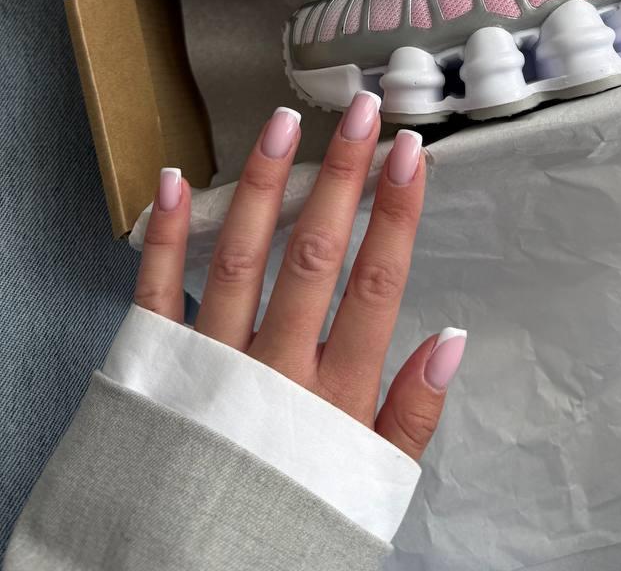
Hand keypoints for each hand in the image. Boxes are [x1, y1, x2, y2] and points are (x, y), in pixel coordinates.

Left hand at [133, 92, 464, 459]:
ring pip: (240, 260)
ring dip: (263, 185)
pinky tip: (172, 179)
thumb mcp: (369, 487)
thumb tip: (452, 339)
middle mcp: (271, 374)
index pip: (375, 286)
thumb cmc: (291, 523)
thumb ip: (413, 416)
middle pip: (314, 257)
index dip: (396, 214)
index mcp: (333, 400)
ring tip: (285, 122)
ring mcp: (209, 367)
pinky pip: (155, 295)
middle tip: (363, 110)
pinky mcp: (156, 372)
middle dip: (342, 176)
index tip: (410, 152)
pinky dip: (162, 235)